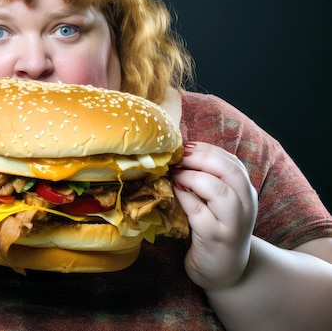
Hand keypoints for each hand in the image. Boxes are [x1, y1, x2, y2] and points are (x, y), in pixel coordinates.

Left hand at [171, 142, 257, 289]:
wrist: (226, 272)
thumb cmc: (216, 230)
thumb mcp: (219, 203)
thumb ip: (209, 180)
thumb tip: (179, 154)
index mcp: (246, 192)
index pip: (231, 161)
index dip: (206, 150)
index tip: (184, 146)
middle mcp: (245, 205)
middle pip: (228, 170)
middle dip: (199, 158)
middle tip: (176, 157)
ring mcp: (232, 223)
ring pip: (218, 190)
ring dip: (191, 177)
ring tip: (174, 175)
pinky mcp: (215, 238)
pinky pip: (198, 211)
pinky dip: (184, 197)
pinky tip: (173, 193)